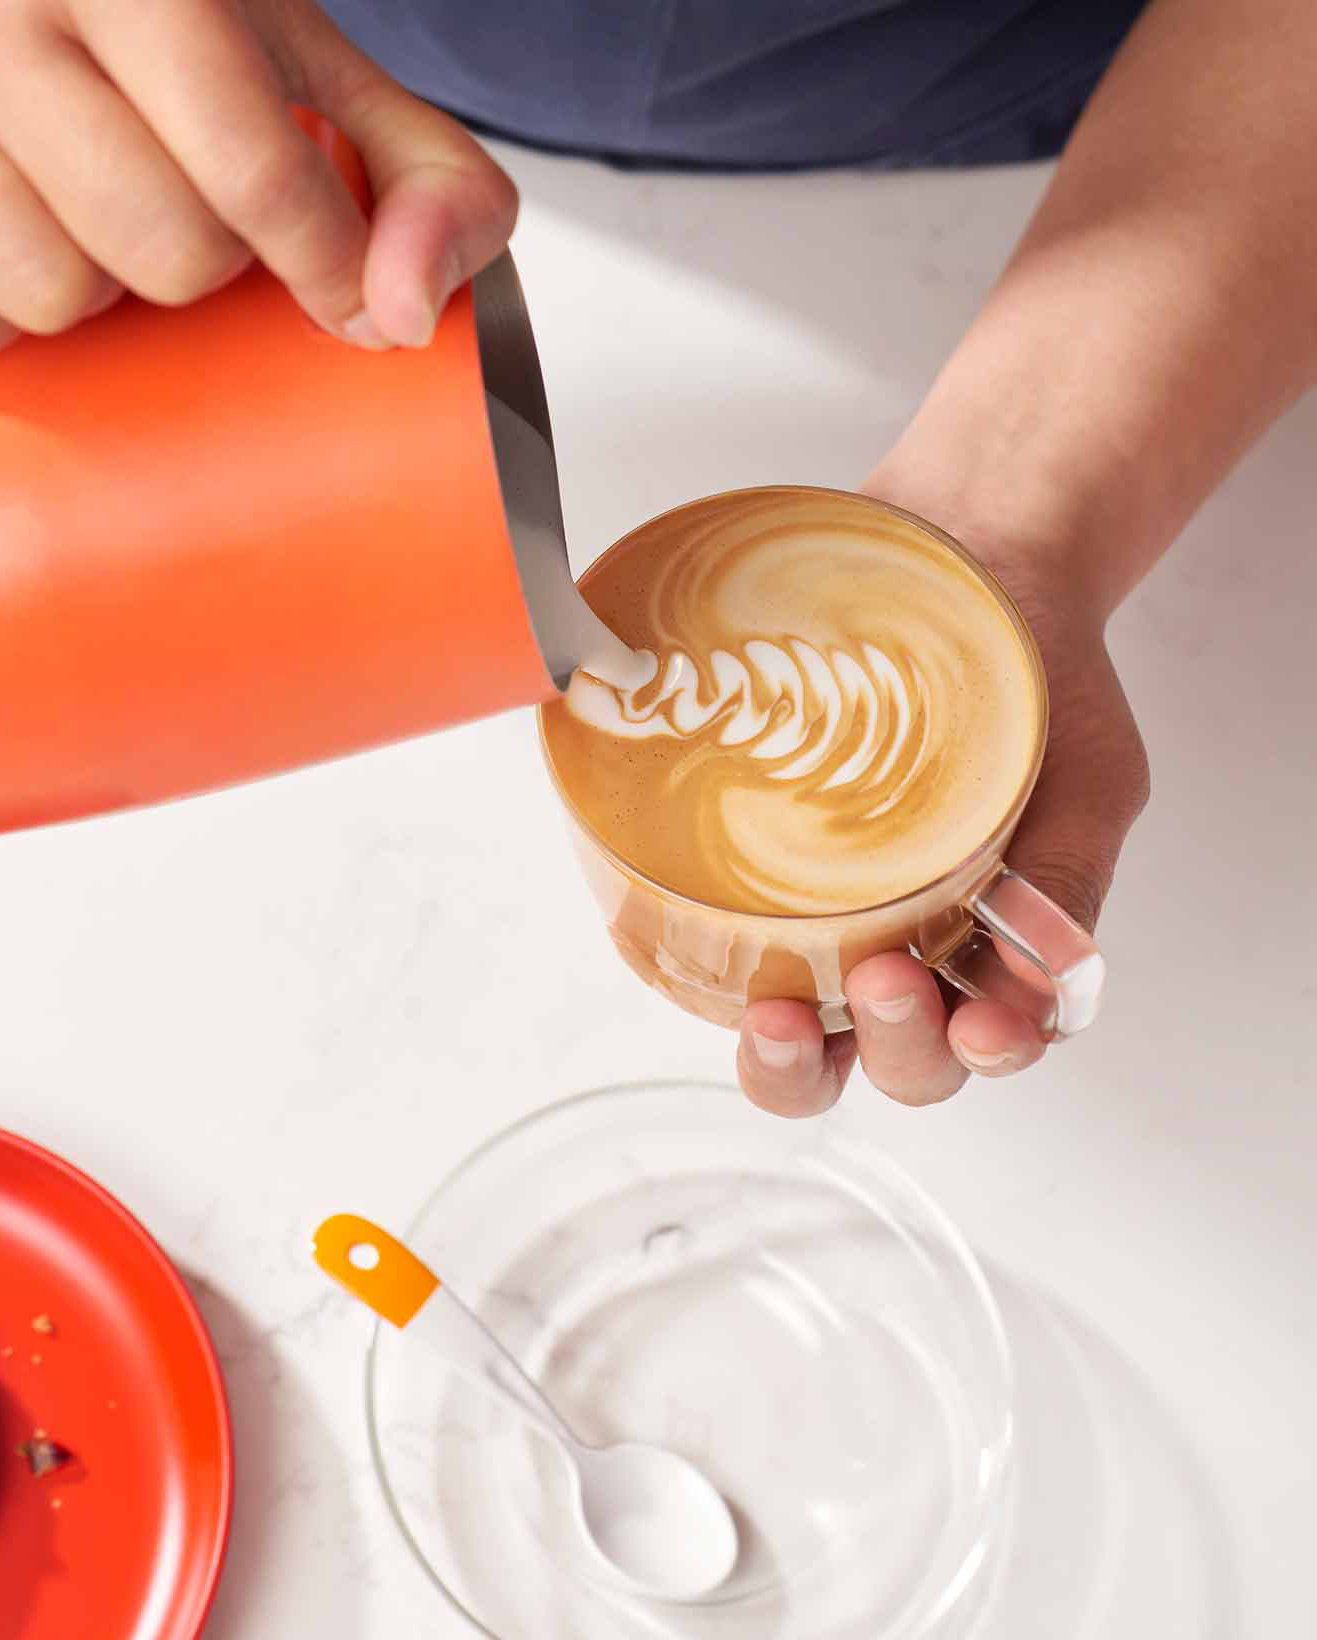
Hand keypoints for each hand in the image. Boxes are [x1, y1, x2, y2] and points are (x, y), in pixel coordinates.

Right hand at [0, 0, 517, 357]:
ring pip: (49, 297)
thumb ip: (419, 180)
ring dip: (93, 300)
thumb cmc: (164, 53)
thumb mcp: (308, 81)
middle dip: (200, 270)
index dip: (322, 269)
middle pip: (164, 256)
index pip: (252, 169)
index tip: (340, 300)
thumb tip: (405, 314)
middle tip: (178, 215)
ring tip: (85, 226)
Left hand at [735, 527, 1150, 1115]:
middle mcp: (901, 947)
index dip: (981, 1056)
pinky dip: (699, 962)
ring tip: (779, 1012)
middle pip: (889, 1061)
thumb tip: (1043, 983)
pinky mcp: (741, 865)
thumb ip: (1066, 879)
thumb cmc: (1035, 683)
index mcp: (990, 947)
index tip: (981, 1024)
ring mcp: (818, 915)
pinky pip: (708, 938)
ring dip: (790, 1052)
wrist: (971, 562)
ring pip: (801, 1035)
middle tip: (883, 978)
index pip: (985, 1044)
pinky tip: (687, 936)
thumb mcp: (1086, 783)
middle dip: (891, 1049)